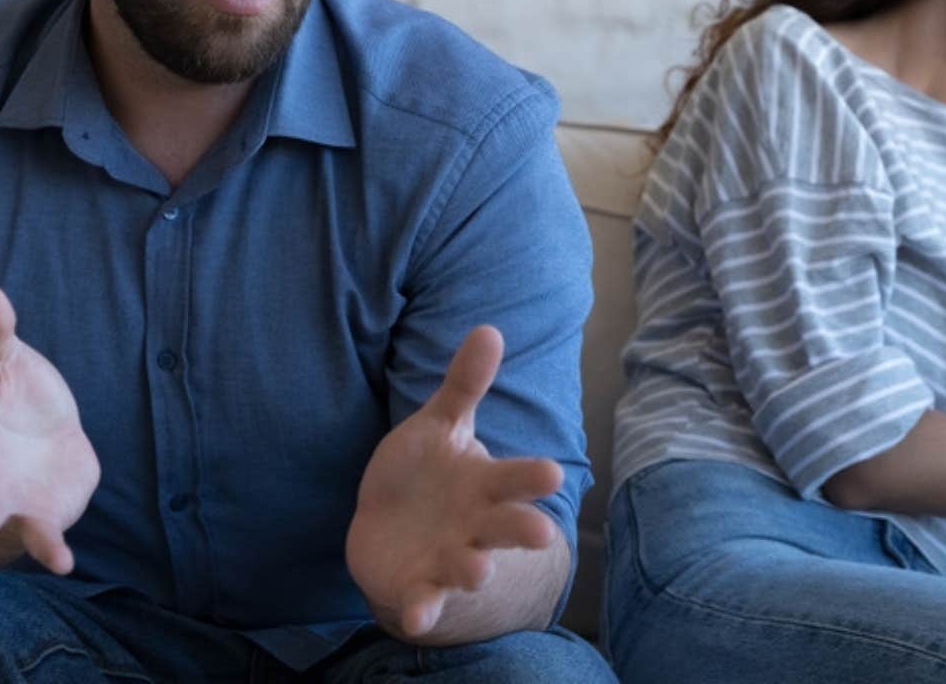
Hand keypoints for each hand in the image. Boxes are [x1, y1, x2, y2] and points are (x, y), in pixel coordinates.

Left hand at [346, 325, 562, 639]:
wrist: (391, 533)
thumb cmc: (425, 475)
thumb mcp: (441, 426)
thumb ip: (464, 384)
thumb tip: (489, 328)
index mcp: (484, 484)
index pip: (515, 478)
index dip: (532, 478)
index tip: (553, 473)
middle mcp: (476, 525)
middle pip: (505, 527)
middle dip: (522, 531)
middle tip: (540, 534)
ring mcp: (451, 558)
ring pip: (468, 565)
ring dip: (473, 569)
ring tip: (477, 569)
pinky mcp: (420, 587)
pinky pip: (424, 601)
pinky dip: (422, 610)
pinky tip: (416, 617)